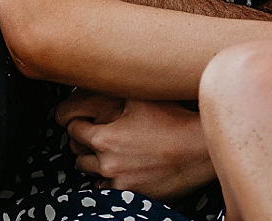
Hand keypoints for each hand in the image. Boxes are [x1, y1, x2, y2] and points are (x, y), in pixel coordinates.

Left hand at [56, 90, 215, 199]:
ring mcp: (119, 182)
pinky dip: (110, 181)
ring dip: (97, 165)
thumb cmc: (172, 119)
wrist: (199, 150)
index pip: (72, 130)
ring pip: (91, 175)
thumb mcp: (140, 98)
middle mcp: (107, 163)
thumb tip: (97, 76)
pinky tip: (123, 169)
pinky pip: (107, 190)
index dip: (79, 123)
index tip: (87, 121)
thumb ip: (113, 89)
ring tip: (112, 154)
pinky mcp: (132, 196)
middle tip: (100, 137)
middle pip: (78, 155)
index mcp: (104, 138)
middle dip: (86, 145)